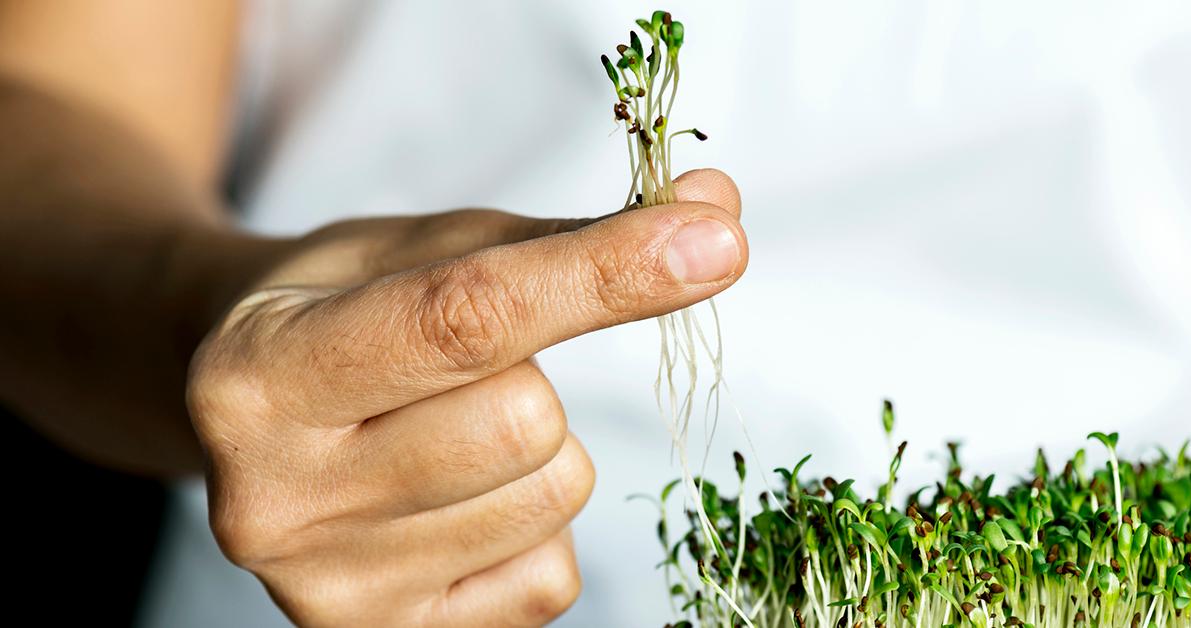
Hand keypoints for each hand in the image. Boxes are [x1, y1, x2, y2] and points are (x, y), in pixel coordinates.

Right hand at [187, 169, 745, 625]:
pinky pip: (552, 576)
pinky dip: (537, 525)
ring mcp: (329, 588)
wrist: (248, 417)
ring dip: (542, 450)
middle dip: (537, 376)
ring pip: (553, 495)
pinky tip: (460, 498)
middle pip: (525, 422)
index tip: (714, 242)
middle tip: (466, 371)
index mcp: (258, 373)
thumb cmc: (343, 314)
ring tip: (453, 430)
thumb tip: (714, 213)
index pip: (463, 320)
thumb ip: (565, 238)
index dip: (603, 276)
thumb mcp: (420, 249)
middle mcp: (276, 497)